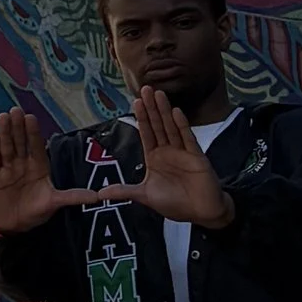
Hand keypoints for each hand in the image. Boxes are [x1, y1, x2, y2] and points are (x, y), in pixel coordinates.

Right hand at [0, 111, 124, 236]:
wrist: (13, 224)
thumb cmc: (36, 211)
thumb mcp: (55, 203)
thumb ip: (73, 196)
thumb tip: (97, 197)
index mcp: (38, 166)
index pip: (36, 146)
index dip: (33, 132)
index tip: (31, 118)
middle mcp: (22, 163)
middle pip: (20, 142)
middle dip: (18, 127)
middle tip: (16, 111)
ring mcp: (7, 168)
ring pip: (6, 147)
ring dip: (5, 132)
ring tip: (3, 117)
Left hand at [129, 87, 234, 229]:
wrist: (201, 213)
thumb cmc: (175, 203)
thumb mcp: (145, 196)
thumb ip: (124, 191)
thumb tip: (100, 193)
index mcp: (155, 158)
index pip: (147, 133)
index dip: (141, 118)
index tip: (135, 101)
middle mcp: (168, 151)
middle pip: (157, 125)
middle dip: (151, 108)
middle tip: (144, 88)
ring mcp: (183, 152)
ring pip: (171, 127)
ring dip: (164, 111)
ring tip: (158, 93)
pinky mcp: (196, 157)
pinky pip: (188, 138)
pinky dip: (182, 125)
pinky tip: (175, 112)